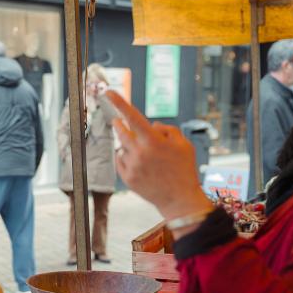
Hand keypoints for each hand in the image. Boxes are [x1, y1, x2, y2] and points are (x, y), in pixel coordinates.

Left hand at [107, 90, 212, 219]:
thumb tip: (150, 125)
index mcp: (153, 141)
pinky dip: (127, 158)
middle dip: (120, 124)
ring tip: (145, 155)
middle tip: (118, 122)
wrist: (179, 200)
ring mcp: (131, 166)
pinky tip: (141, 166)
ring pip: (123, 147)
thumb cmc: (184, 169)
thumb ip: (167, 129)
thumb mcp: (184, 144)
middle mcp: (139, 152)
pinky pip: (120, 161)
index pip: (133, 116)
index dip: (119, 102)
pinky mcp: (127, 178)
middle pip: (122, 131)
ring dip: (129, 145)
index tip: (108, 92)